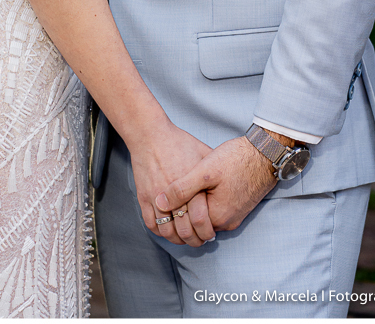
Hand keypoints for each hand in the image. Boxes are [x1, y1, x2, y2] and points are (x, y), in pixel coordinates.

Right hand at [129, 120, 215, 247]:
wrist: (150, 134)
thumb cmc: (178, 142)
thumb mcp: (202, 152)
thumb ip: (215, 168)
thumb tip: (231, 179)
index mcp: (190, 185)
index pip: (200, 220)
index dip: (207, 232)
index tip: (210, 234)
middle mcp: (173, 194)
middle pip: (184, 230)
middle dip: (194, 240)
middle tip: (199, 240)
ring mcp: (156, 197)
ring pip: (167, 231)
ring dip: (177, 239)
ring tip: (184, 238)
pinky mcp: (143, 197)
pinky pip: (151, 223)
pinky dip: (159, 231)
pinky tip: (167, 229)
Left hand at [156, 135, 277, 238]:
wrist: (265, 154)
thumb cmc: (236, 160)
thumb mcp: (204, 171)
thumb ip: (182, 189)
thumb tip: (160, 203)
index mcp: (216, 217)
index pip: (186, 224)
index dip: (173, 209)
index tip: (167, 193)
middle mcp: (226, 223)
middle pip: (196, 222)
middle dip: (184, 208)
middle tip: (176, 188)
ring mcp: (234, 216)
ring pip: (206, 216)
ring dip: (196, 204)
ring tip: (189, 184)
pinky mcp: (238, 207)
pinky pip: (217, 210)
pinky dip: (207, 201)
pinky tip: (203, 185)